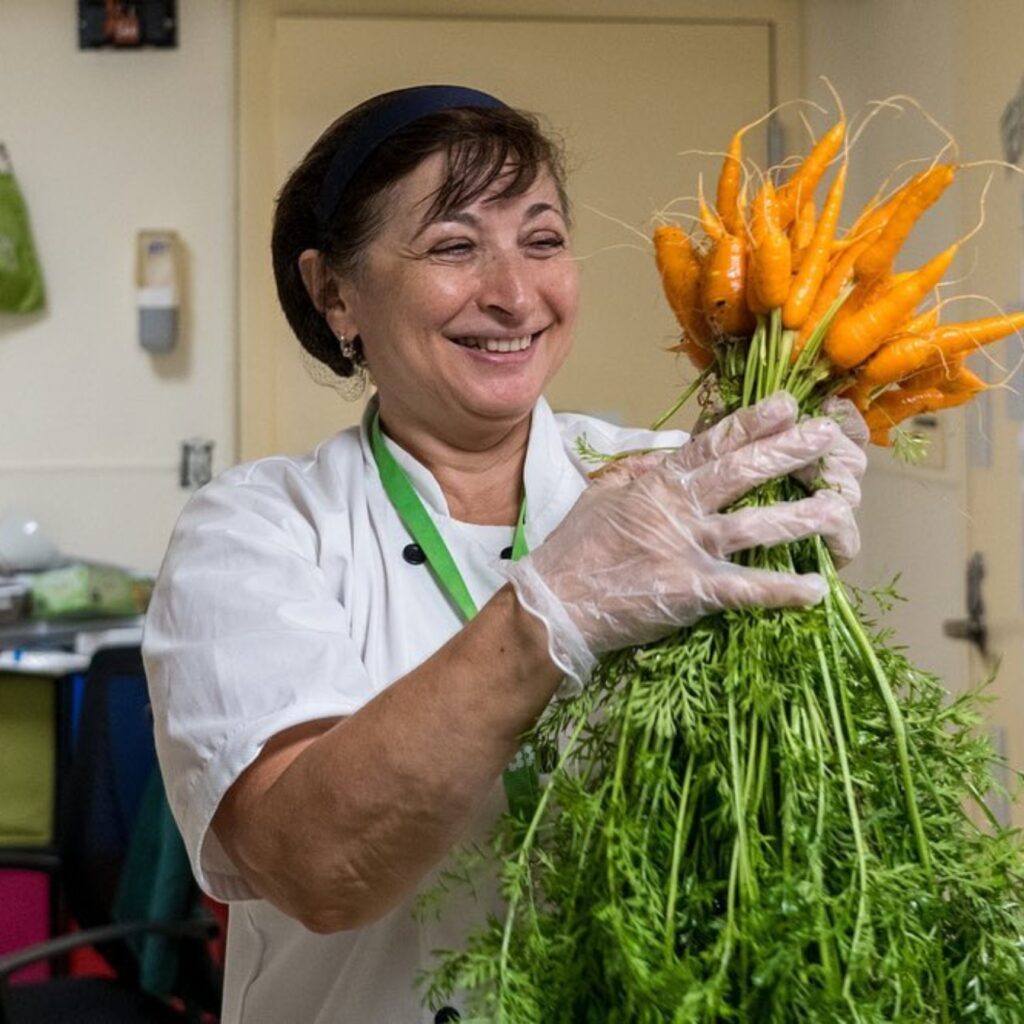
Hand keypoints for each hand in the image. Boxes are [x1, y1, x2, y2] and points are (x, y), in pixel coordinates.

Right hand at [504, 393, 858, 686]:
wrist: (555, 604)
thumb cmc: (574, 550)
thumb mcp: (602, 496)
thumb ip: (639, 472)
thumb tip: (667, 454)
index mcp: (657, 483)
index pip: (712, 444)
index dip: (753, 423)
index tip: (787, 405)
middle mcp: (678, 509)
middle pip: (743, 473)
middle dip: (789, 452)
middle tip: (827, 438)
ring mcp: (687, 550)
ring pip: (757, 527)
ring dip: (803, 517)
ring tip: (840, 506)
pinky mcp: (692, 592)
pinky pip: (748, 588)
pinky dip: (784, 589)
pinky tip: (818, 588)